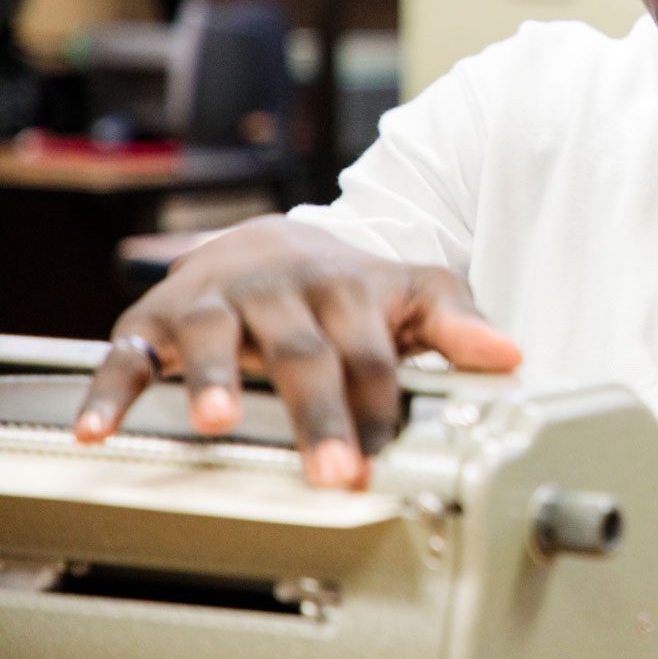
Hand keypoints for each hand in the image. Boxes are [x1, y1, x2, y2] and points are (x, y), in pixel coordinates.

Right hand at [74, 216, 520, 487]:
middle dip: (318, 412)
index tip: (385, 450)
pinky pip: (132, 354)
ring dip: (214, 378)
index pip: (368, 349)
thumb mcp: (407, 294)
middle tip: (333, 468)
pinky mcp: (160, 317)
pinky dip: (113, 390)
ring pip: (216, 337)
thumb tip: (509, 354)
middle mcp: (280, 289)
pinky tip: (100, 428)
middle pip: (302, 351)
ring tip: (218, 420)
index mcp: (346, 287)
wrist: (270, 237)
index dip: (379, 401)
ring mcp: (219, 300)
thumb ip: (456, 324)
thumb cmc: (343, 285)